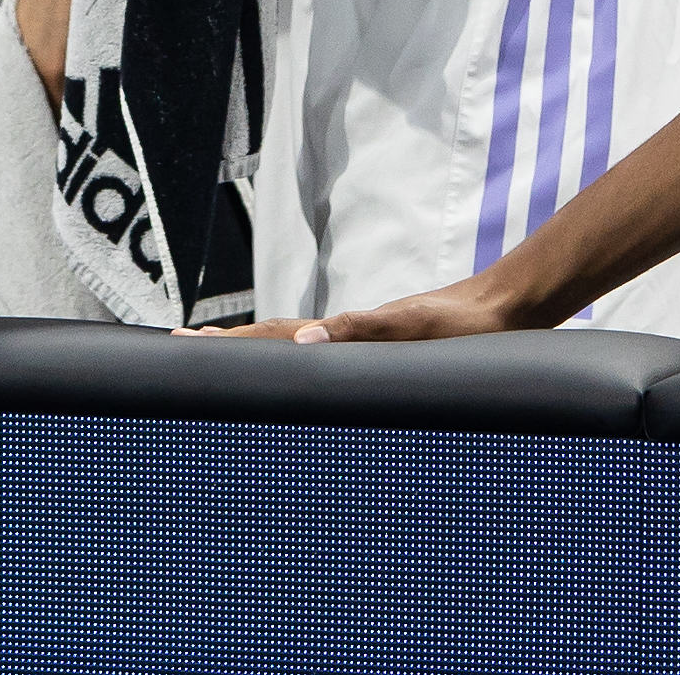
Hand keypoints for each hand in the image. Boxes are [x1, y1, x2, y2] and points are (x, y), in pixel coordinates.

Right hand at [200, 277, 525, 342]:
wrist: (503, 310)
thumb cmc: (463, 325)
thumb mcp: (413, 329)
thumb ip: (361, 332)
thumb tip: (304, 343)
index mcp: (340, 331)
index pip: (270, 339)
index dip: (225, 346)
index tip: (178, 344)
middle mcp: (342, 335)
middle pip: (269, 341)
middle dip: (223, 349)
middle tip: (175, 348)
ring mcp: (356, 344)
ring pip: (290, 348)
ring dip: (252, 354)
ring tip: (214, 358)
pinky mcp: (377, 354)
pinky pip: (320, 361)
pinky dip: (290, 363)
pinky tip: (288, 368)